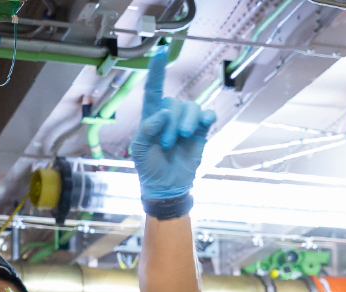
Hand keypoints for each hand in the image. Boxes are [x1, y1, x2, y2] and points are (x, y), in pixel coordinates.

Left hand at [128, 46, 215, 201]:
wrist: (166, 186)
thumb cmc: (148, 167)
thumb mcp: (139, 150)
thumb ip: (146, 129)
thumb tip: (163, 113)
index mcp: (151, 116)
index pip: (153, 89)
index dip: (157, 70)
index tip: (160, 50)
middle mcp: (169, 115)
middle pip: (174, 103)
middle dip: (172, 124)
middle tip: (167, 144)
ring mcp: (185, 122)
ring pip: (190, 107)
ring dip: (186, 122)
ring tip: (182, 139)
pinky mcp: (200, 130)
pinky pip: (206, 114)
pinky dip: (205, 117)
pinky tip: (203, 125)